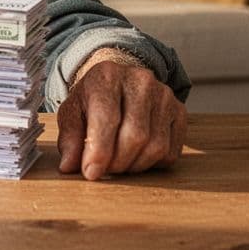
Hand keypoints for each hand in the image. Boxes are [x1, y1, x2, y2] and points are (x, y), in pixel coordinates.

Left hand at [56, 50, 185, 180]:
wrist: (119, 83)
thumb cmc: (93, 100)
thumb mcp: (72, 113)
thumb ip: (69, 139)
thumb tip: (68, 167)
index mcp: (107, 76)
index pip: (107, 119)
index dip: (99, 152)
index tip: (91, 172)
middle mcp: (140, 81)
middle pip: (135, 136)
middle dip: (117, 162)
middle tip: (105, 169)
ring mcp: (164, 95)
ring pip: (156, 147)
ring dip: (134, 166)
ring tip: (119, 163)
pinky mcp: (179, 111)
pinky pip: (171, 151)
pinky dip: (153, 164)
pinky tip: (137, 156)